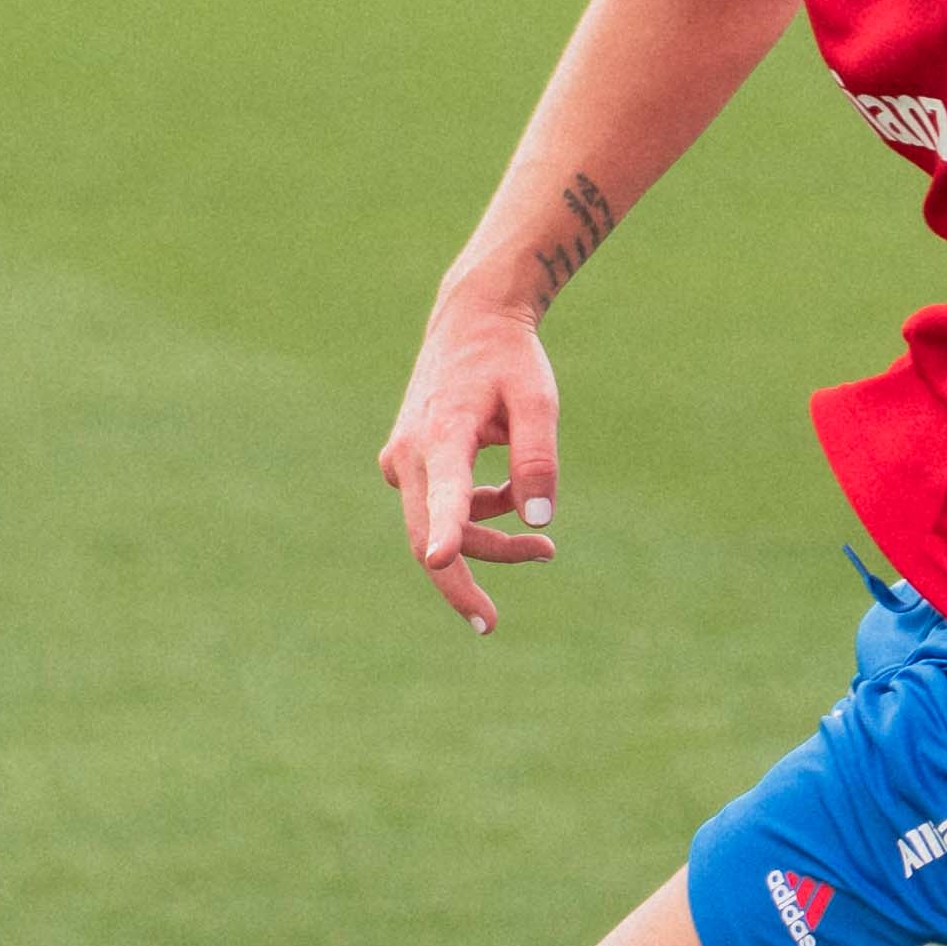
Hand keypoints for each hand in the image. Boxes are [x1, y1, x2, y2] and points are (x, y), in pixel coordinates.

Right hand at [375, 306, 565, 634]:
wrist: (469, 321)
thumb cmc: (508, 360)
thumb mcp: (538, 401)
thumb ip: (539, 460)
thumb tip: (540, 522)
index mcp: (444, 432)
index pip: (444, 491)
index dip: (445, 531)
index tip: (439, 559)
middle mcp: (410, 452)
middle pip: (428, 534)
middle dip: (464, 578)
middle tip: (490, 624)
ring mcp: (401, 460)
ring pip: (436, 527)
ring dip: (488, 543)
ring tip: (545, 549)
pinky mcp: (405, 464)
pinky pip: (437, 509)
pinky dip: (475, 516)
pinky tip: (509, 496)